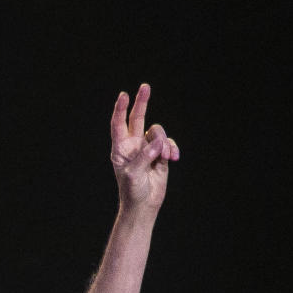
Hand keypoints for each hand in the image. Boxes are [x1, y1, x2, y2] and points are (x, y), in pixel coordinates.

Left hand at [110, 83, 179, 213]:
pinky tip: (174, 158)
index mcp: (120, 148)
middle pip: (137, 118)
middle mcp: (133, 145)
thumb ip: (144, 156)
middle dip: (141, 102)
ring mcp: (147, 149)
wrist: (144, 205)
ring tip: (166, 156)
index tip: (124, 96)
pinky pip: (168, 143)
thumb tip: (158, 142)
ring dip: (163, 142)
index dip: (121, 110)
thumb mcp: (133, 174)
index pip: (118, 124)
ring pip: (157, 132)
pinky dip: (172, 148)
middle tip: (145, 87)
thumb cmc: (132, 191)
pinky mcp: (160, 155)